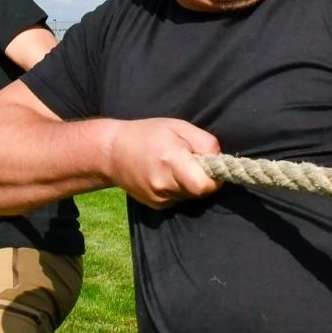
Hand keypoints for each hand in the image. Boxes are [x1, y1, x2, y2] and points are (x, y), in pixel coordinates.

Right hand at [105, 118, 221, 209]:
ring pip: (189, 196)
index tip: (212, 166)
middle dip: (203, 178)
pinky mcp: (155, 205)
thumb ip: (205, 142)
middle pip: (199, 192)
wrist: (112, 152)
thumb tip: (220, 159)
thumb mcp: (179, 127)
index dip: (215, 178)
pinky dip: (178, 189)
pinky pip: (178, 199)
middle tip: (192, 161)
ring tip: (175, 165)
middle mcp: (163, 184)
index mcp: (171, 161)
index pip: (205, 186)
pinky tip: (165, 175)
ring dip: (190, 183)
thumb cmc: (147, 134)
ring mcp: (158, 198)